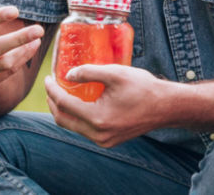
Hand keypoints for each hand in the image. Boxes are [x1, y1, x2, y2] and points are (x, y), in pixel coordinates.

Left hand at [44, 64, 169, 146]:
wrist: (165, 107)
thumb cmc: (143, 87)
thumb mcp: (115, 73)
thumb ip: (89, 72)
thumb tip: (68, 75)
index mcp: (98, 118)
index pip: (64, 104)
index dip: (52, 89)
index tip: (48, 77)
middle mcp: (98, 134)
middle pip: (64, 119)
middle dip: (53, 102)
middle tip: (51, 86)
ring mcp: (103, 140)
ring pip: (73, 126)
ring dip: (64, 110)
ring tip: (62, 93)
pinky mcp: (109, 141)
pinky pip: (85, 130)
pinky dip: (77, 117)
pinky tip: (78, 103)